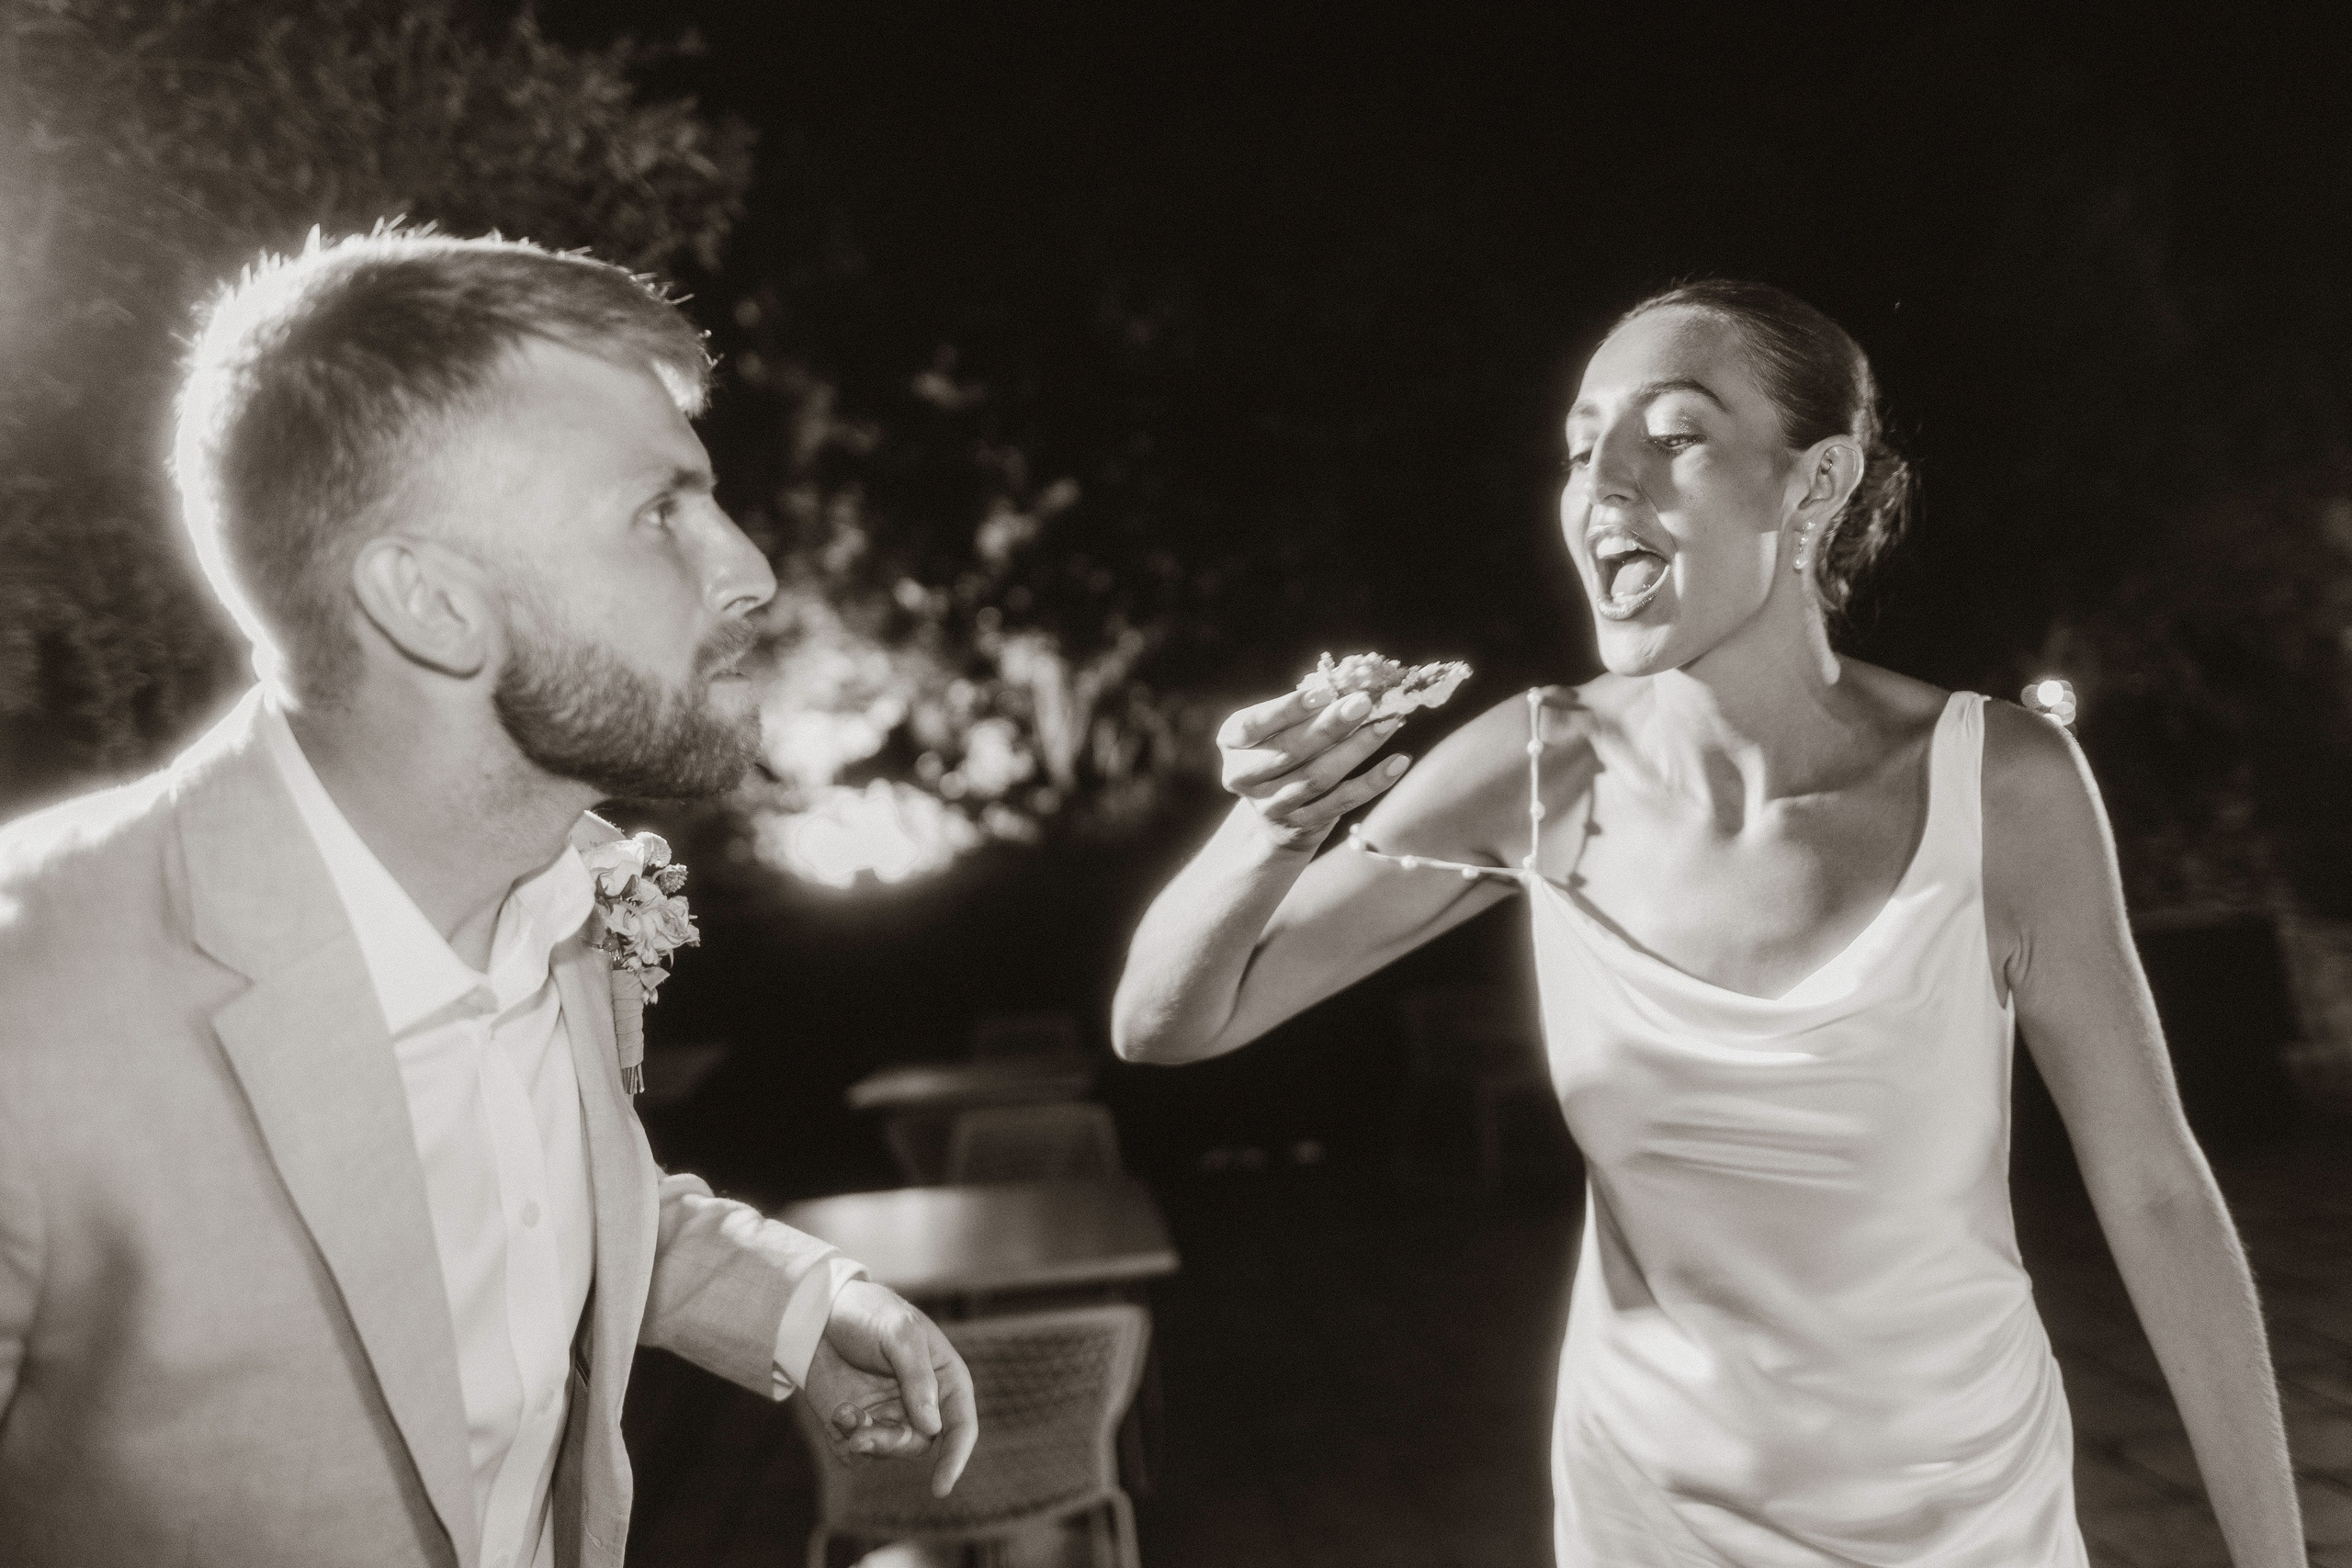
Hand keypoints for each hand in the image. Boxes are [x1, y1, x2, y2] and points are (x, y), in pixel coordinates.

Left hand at [801, 1280, 978, 1496]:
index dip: (956, 1458)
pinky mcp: (858, 1425)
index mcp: (944, 1379)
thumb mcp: (899, 1333)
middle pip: (920, 1444)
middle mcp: (921, 1404)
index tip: (941, 1487)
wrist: (820, 1313)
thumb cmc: (870, 1314)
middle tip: (863, 1434)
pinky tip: (838, 1413)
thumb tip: (933, 1427)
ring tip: (845, 1415)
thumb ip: (918, 1377)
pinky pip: (857, 1453)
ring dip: (867, 1441)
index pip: (961, 1426)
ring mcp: (888, 1416)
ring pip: (888, 1451)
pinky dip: (847, 1440)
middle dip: (892, 1443)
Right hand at [1219, 685, 1412, 851]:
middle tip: (1365, 702)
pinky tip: (1398, 762)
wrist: (1274, 817)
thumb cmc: (1282, 749)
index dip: (1289, 709)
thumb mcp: (1280, 727)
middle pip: (1290, 751)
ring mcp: (1271, 806)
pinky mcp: (1301, 825)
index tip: (1325, 693)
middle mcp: (1243, 777)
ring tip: (1388, 724)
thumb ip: (1306, 707)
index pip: (1256, 724)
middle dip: (1331, 725)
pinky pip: (1341, 802)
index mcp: (1232, 743)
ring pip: (1317, 777)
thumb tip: (1353, 683)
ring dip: (1357, 749)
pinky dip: (1372, 782)